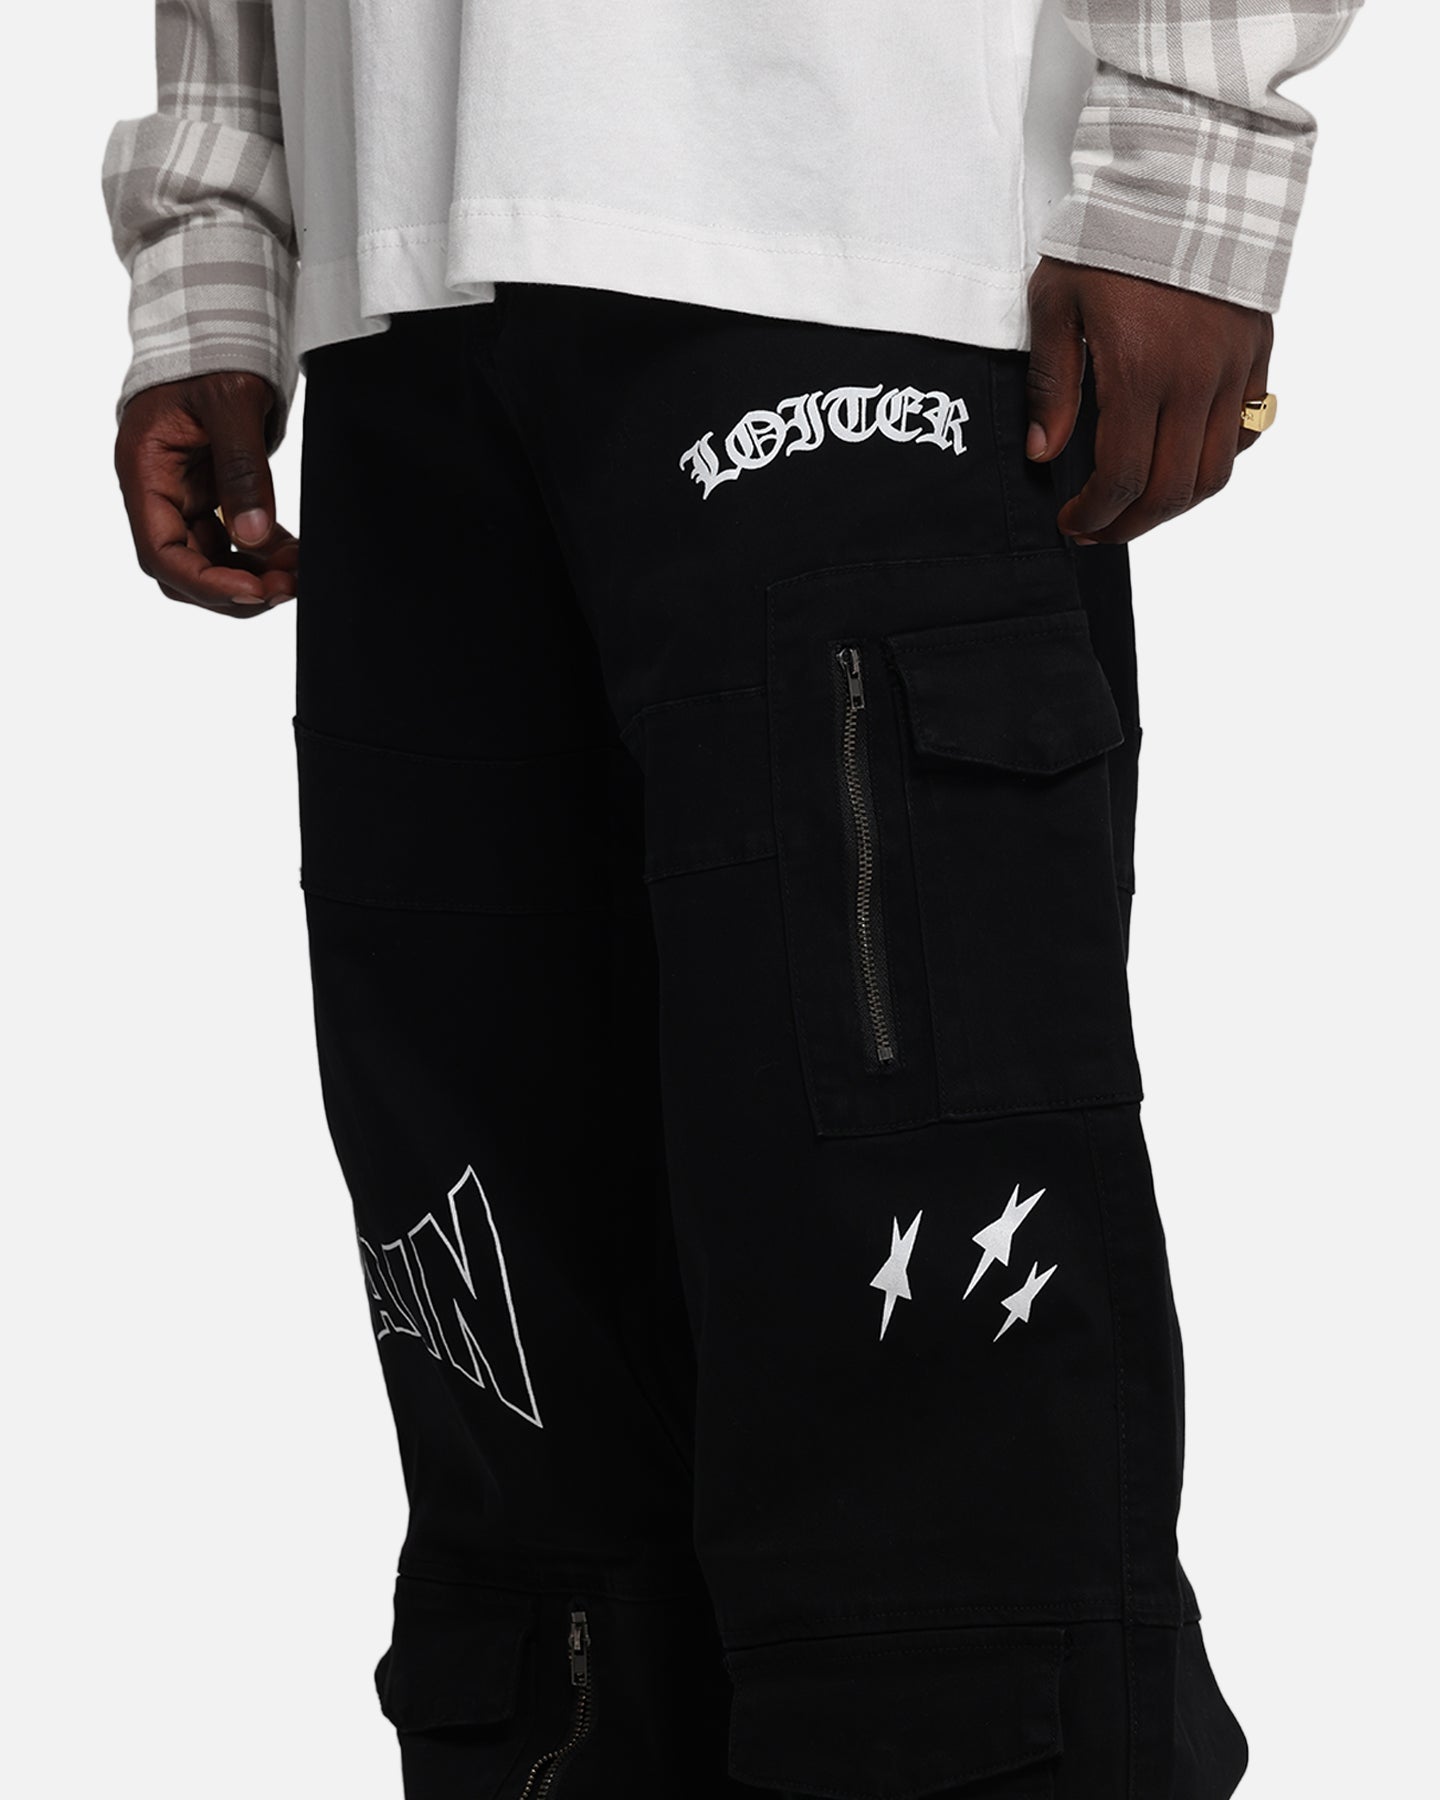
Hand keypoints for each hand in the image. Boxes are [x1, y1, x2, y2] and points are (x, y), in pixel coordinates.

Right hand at [114, 372, 297, 618]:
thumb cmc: (210, 350)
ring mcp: (184, 495)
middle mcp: (158, 490)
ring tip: (299, 574)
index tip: (254, 591)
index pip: (161, 552)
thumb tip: (252, 535)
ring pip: (213, 560)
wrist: (217, 324)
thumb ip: (242, 470)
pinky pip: (235, 539)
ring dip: (255, 574)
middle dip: (235, 587)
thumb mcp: (229, 402)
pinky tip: (294, 555)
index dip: (206, 582)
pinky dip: (264, 553)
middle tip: (288, 588)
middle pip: (185, 568)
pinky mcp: (211, 493)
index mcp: (144, 470)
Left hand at [1025, 257, 1273, 544]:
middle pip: (1172, 490)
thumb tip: (1044, 451)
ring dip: (1175, 503)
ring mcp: (1232, 369)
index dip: (1095, 515)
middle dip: (1131, 524)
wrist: (1181, 176)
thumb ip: (1051, 385)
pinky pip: (1247, 429)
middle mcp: (1194, 380)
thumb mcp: (1056, 305)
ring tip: (1138, 505)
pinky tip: (1181, 458)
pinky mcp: (1257, 353)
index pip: (1123, 478)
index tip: (1073, 523)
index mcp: (1140, 373)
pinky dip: (1217, 459)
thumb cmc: (1108, 236)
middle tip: (1099, 528)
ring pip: (1216, 471)